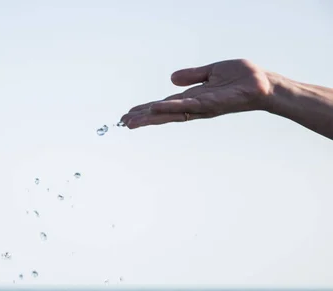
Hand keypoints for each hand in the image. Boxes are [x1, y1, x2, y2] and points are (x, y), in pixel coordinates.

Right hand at [120, 59, 273, 128]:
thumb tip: (171, 79)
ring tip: (131, 121)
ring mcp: (200, 107)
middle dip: (143, 118)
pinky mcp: (210, 105)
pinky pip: (186, 106)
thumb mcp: (212, 72)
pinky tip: (155, 108)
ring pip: (170, 114)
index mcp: (192, 98)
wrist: (264, 84)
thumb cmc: (242, 78)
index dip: (146, 109)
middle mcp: (193, 106)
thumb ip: (192, 75)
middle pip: (163, 114)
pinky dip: (170, 107)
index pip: (164, 105)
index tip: (128, 115)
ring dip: (150, 117)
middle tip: (122, 123)